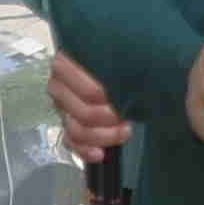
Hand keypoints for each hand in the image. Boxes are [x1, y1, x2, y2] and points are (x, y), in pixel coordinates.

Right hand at [48, 48, 132, 163]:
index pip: (90, 93)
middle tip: (129, 116)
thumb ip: (122, 61)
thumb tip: (143, 72)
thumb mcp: (121, 51)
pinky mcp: (66, 122)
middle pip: (84, 113)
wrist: (116, 59)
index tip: (129, 100)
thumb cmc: (118, 56)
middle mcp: (60, 84)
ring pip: (77, 130)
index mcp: (68, 62)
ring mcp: (61, 105)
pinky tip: (100, 152)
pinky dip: (85, 150)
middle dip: (111, 118)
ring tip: (124, 131)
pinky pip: (70, 142)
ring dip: (103, 136)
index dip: (111, 100)